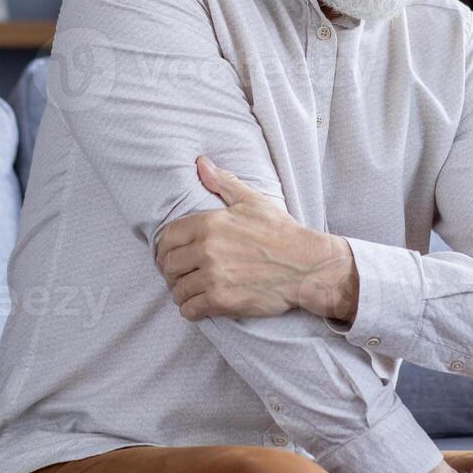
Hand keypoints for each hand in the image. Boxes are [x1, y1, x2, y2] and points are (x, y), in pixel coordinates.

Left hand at [154, 156, 358, 321]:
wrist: (307, 266)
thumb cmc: (281, 233)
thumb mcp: (254, 201)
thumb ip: (224, 183)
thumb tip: (201, 162)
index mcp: (210, 224)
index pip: (168, 237)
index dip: (166, 247)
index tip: (173, 254)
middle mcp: (207, 250)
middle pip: (168, 265)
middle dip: (172, 271)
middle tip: (183, 274)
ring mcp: (213, 277)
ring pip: (177, 289)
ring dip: (181, 291)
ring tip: (192, 290)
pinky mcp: (221, 301)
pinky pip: (189, 309)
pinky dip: (191, 309)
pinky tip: (200, 304)